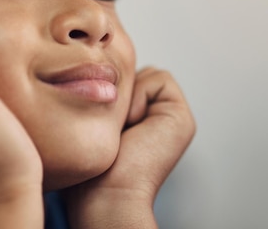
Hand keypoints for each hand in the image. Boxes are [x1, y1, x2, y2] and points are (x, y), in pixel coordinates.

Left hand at [64, 68, 195, 228]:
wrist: (107, 194)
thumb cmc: (89, 169)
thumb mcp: (86, 123)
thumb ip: (96, 96)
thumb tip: (91, 72)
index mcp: (137, 120)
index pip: (121, 79)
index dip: (105, 87)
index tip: (96, 117)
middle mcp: (156, 117)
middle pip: (133, 73)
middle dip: (117, 89)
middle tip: (110, 121)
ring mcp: (171, 117)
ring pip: (146, 73)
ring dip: (127, 94)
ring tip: (121, 125)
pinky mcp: (181, 116)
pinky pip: (160, 78)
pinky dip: (141, 94)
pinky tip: (132, 122)